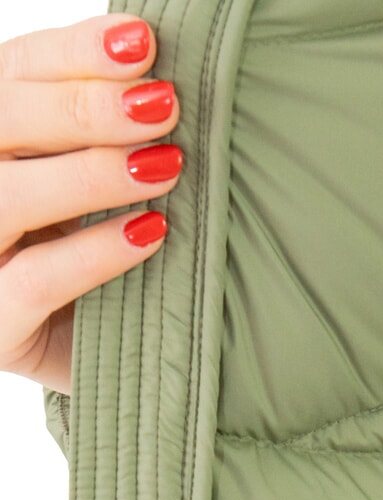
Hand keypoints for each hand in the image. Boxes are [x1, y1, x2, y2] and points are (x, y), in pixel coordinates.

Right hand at [0, 13, 181, 394]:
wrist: (115, 369)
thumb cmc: (103, 264)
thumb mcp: (97, 189)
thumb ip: (105, 133)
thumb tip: (157, 71)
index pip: (15, 72)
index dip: (76, 53)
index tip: (143, 43)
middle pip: (2, 120)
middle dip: (86, 107)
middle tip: (163, 104)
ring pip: (7, 195)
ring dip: (89, 174)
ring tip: (164, 166)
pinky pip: (34, 280)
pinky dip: (93, 254)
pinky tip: (150, 233)